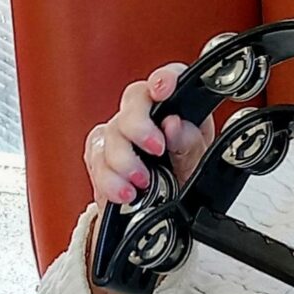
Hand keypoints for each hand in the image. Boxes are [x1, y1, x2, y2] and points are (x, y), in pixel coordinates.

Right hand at [83, 62, 215, 214]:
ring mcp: (119, 135)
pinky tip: (124, 192)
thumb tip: (175, 125)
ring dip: (125, 160)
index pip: (167, 80)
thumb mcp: (198, 165)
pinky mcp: (100, 158)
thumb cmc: (186, 179)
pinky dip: (109, 179)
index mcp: (176, 109)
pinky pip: (95, 160)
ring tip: (142, 181)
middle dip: (140, 125)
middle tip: (156, 149)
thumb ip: (190, 144)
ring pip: (110, 132)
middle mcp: (144, 116)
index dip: (164, 79)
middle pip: (132, 100)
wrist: (165, 214)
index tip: (163, 90)